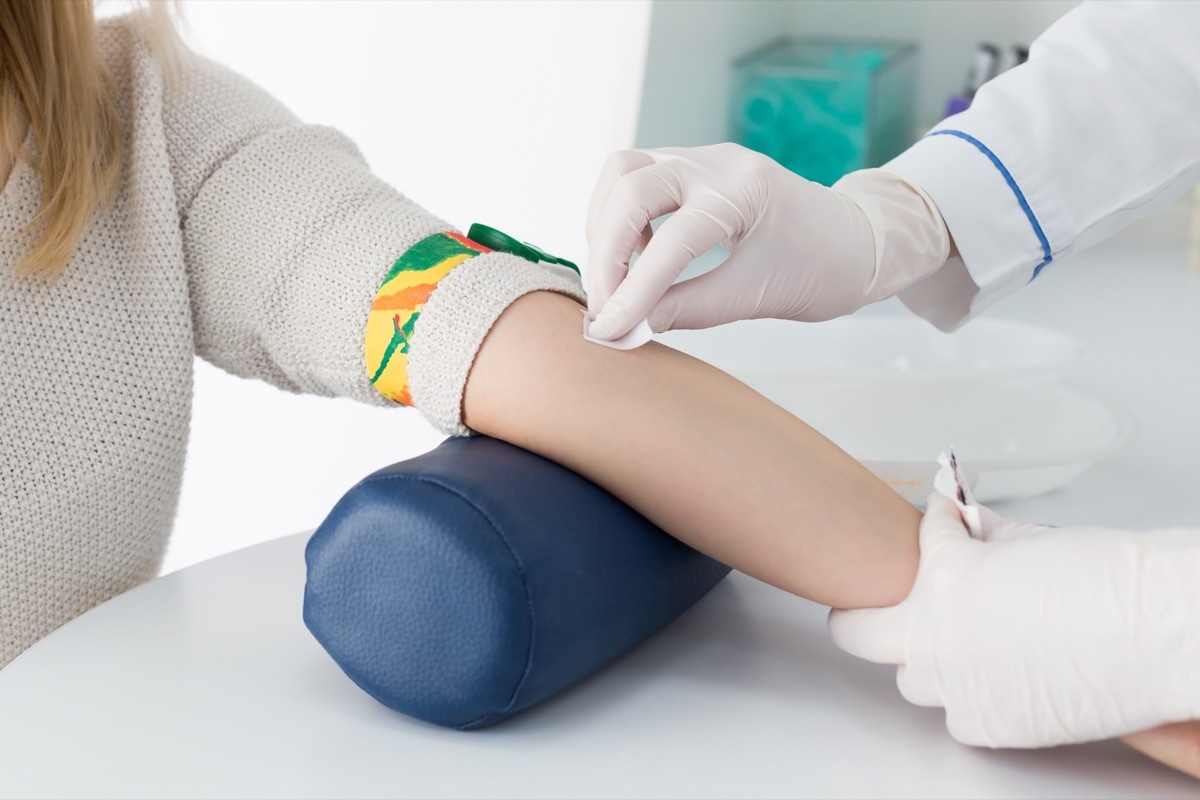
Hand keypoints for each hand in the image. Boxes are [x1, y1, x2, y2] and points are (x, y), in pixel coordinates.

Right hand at [583, 143, 948, 340]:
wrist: (855, 241)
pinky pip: (635, 180)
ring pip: (624, 172)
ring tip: (615, 279)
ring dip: (606, 227)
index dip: (634, 289)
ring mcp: (702, 159)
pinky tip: (637, 258)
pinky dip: (621, 220)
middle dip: (607, 251)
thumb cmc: (822, 268)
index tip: (609, 330)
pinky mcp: (691, 169)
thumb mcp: (758, 297)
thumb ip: (689, 310)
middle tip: (604, 306)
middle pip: (631, 185)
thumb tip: (629, 327)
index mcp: (747, 190)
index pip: (673, 240)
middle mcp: (718, 162)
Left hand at [828, 494, 1199, 748]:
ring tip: (959, 644)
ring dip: (925, 659)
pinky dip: (969, 697)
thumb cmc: (1113, 582)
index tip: (943, 522)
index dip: (936, 524)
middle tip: (874, 604)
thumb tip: (966, 524)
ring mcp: (957, 685)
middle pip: (855, 632)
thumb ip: (984, 535)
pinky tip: (997, 678)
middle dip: (864, 611)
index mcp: (944, 577)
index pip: (918, 540)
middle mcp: (937, 635)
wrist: (1163, 631)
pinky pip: (956, 715)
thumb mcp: (1033, 539)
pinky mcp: (988, 726)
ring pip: (909, 679)